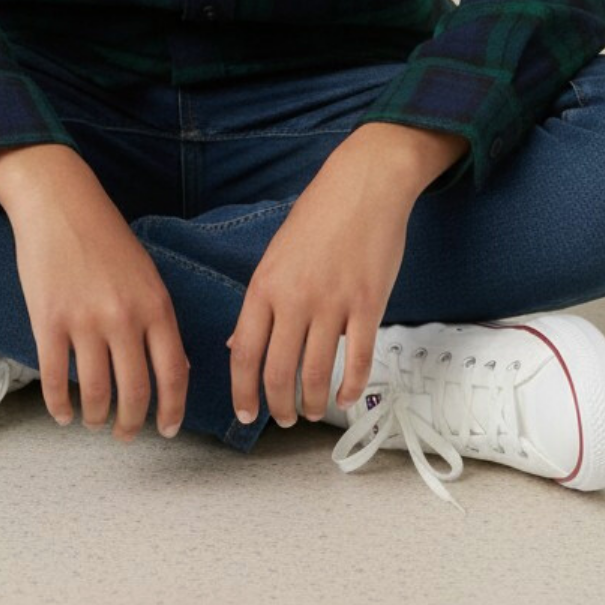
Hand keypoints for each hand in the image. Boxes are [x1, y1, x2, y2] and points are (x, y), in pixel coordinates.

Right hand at [0, 147, 190, 441]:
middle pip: (135, 393)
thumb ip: (159, 321)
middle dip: (130, 424)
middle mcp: (124, 318)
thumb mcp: (146, 275)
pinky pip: (55, 378)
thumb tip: (175, 370)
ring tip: (94, 422)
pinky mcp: (49, 321)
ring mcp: (85, 321)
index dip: (171, 412)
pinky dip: (59, 406)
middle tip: (124, 434)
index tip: (165, 431)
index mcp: (156, 306)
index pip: (172, 375)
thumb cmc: (105, 237)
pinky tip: (63, 414)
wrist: (60, 203)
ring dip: (96, 418)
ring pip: (95, 393)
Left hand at [225, 127, 419, 427]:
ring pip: (317, 373)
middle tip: (284, 419)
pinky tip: (345, 396)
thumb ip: (260, 302)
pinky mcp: (368, 304)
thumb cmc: (319, 217)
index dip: (243, 393)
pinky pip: (358, 359)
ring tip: (312, 411)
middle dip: (278, 406)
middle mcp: (295, 298)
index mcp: (265, 286)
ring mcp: (333, 303)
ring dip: (312, 402)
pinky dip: (350, 386)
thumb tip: (237, 343)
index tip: (246, 415)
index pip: (244, 353)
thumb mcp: (276, 255)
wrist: (364, 184)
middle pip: (278, 371)